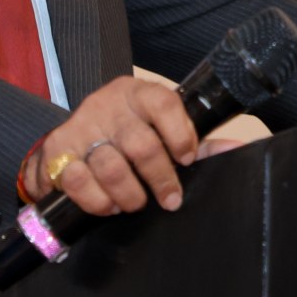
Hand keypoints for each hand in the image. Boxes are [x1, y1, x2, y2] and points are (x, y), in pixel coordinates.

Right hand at [21, 77, 196, 215]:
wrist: (77, 135)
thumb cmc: (131, 132)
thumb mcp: (161, 130)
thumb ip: (197, 142)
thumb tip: (238, 148)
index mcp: (139, 93)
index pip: (164, 104)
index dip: (180, 134)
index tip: (187, 159)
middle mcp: (108, 104)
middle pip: (141, 145)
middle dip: (160, 179)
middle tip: (169, 199)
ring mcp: (81, 125)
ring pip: (110, 166)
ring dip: (128, 194)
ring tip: (134, 203)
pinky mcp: (57, 148)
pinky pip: (78, 180)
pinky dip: (96, 200)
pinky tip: (107, 204)